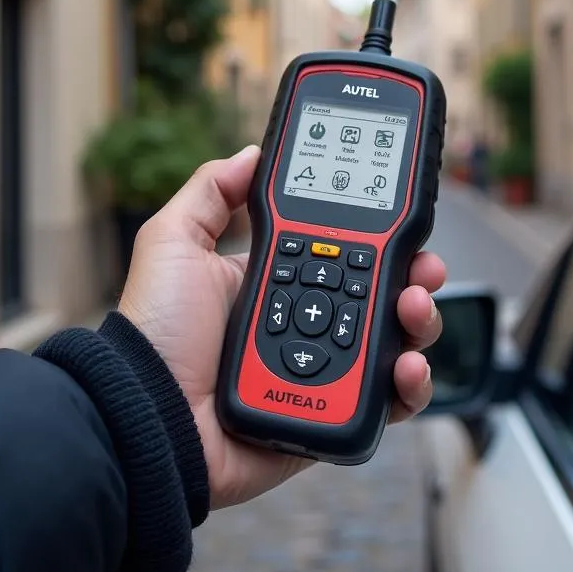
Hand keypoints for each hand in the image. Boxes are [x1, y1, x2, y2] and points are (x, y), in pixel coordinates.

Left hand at [118, 145, 445, 509]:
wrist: (149, 414)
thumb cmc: (156, 331)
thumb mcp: (173, 243)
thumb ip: (210, 193)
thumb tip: (250, 154)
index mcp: (279, 283)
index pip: (347, 255)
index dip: (382, 241)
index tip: (404, 229)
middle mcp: (308, 325)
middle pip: (384, 297)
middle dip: (415, 279)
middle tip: (423, 270)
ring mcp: (323, 371)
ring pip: (395, 345)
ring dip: (419, 324)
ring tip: (413, 310)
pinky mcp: (331, 417)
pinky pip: (387, 405)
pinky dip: (410, 387)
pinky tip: (406, 368)